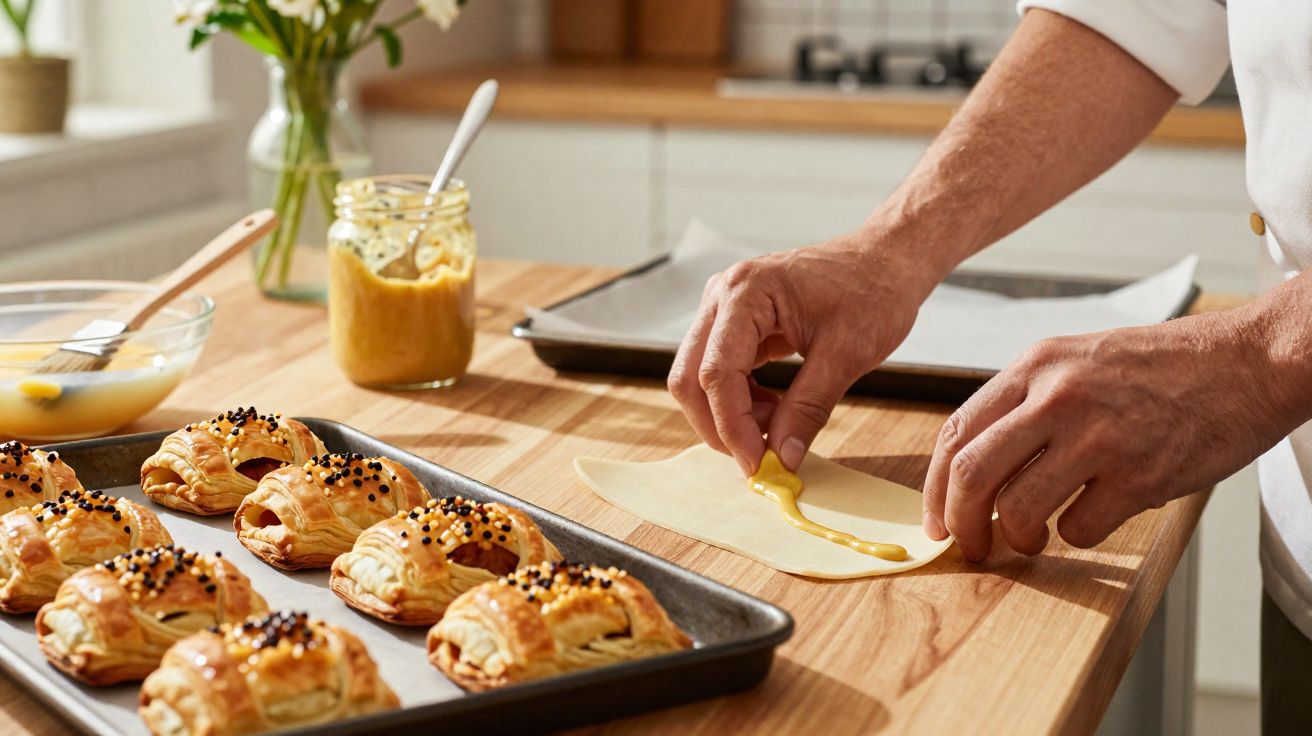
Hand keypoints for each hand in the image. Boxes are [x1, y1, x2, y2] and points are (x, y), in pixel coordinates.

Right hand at [668, 228, 938, 475]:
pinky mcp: (735, 321)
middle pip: (690, 377)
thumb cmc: (873, 292)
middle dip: (719, 426)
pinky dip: (739, 400)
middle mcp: (724, 295)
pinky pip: (718, 370)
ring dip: (729, 414)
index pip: (716, 372)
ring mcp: (724, 307)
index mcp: (747, 292)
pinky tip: (774, 408)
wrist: (886, 260)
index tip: (759, 464)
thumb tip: (783, 457)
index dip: (732, 426)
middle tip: (760, 456)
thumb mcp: (847, 355)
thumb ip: (808, 408)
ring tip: (778, 425)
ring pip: (698, 377)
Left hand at [922, 306, 1304, 560]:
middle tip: (970, 545)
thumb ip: (1025, 401)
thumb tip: (974, 464)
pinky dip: (1075, 536)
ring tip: (1031, 538)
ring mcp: (1097, 437)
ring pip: (1017, 509)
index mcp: (1035, 366)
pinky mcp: (1138, 475)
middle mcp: (1056, 398)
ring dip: (1016, 538)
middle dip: (961, 523)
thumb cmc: (1162, 366)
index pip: (955, 433)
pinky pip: (1078, 529)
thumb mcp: (1077, 359)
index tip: (936, 519)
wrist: (1246, 362)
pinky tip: (1093, 517)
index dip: (934, 486)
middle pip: (971, 474)